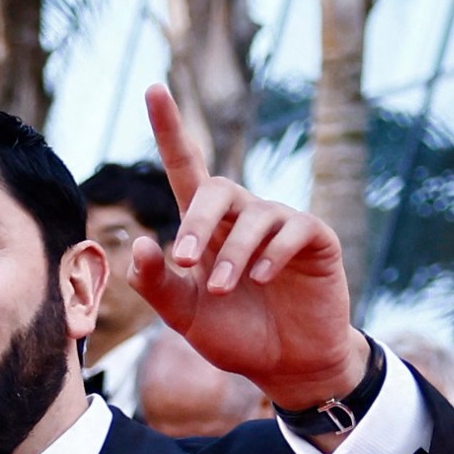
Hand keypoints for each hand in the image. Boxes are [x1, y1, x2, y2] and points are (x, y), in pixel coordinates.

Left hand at [127, 79, 366, 411]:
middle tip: (184, 259)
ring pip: (253, 216)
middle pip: (215, 189)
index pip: (186, 168)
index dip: (170, 129)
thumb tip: (138, 242)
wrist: (287, 365)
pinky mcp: (315, 238)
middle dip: (195, 222)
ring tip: (222, 288)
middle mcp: (242, 216)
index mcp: (206, 228)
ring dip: (232, 254)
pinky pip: (292, 230)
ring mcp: (281, 223)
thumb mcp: (183, 315)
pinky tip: (262, 279)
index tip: (153, 88)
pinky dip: (271, 255)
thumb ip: (157, 284)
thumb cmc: (234, 334)